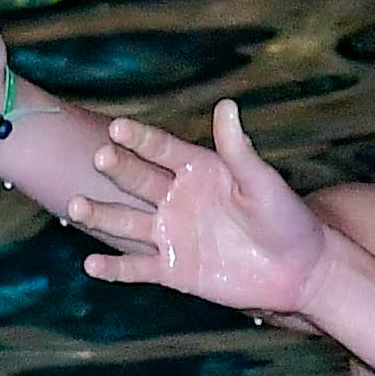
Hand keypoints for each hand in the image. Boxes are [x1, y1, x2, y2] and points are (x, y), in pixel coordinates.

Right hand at [71, 105, 328, 317]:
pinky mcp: (171, 269)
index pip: (162, 149)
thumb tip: (227, 105)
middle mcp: (176, 198)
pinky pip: (136, 268)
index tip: (117, 127)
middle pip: (137, 180)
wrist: (299, 270)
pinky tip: (91, 265)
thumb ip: (239, 151)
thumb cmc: (286, 219)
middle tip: (99, 157)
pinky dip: (114, 268)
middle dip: (117, 169)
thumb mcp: (263, 183)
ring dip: (100, 214)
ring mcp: (169, 233)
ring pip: (125, 221)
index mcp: (197, 170)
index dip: (140, 139)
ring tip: (75, 207)